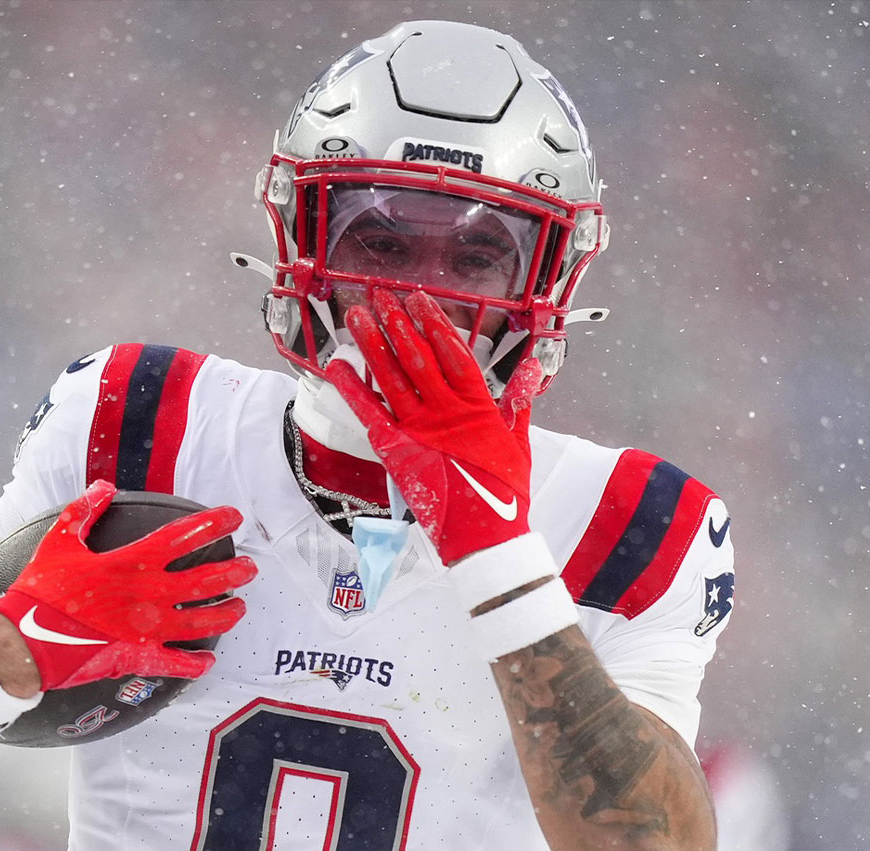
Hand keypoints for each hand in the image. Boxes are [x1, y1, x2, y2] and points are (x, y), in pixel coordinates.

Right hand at [0, 480, 254, 689]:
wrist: (23, 641)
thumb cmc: (40, 589)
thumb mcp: (59, 540)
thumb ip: (84, 510)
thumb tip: (104, 487)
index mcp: (131, 562)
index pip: (183, 537)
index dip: (212, 524)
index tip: (234, 517)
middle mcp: (147, 594)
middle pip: (203, 581)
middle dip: (233, 573)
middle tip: (250, 569)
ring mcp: (145, 629)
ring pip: (199, 622)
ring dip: (224, 615)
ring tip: (240, 608)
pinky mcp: (135, 656)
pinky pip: (174, 663)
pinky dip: (194, 665)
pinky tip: (209, 663)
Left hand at [325, 288, 542, 564]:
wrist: (485, 536)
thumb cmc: (504, 492)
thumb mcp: (519, 441)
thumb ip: (519, 400)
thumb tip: (532, 366)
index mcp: (477, 405)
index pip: (452, 352)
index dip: (434, 322)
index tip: (418, 298)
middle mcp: (445, 411)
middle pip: (416, 356)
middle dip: (397, 323)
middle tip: (379, 294)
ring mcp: (418, 430)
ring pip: (391, 377)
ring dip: (372, 343)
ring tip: (357, 314)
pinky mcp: (396, 451)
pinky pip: (369, 413)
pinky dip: (351, 388)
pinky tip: (337, 366)